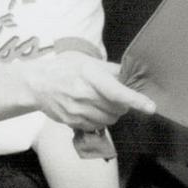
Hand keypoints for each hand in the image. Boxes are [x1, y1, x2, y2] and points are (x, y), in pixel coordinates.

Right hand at [22, 52, 155, 130]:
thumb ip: (110, 69)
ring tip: (102, 102)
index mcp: (89, 75)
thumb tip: (131, 75)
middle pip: (116, 109)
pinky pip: (96, 126)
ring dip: (112, 114)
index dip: (135, 100)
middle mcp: (83, 94)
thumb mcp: (87, 61)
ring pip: (109, 120)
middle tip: (116, 97)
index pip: (116, 91)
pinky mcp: (72, 122)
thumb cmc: (64, 68)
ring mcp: (76, 111)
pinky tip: (92, 109)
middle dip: (123, 105)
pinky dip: (100, 120)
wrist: (36, 84)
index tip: (151, 107)